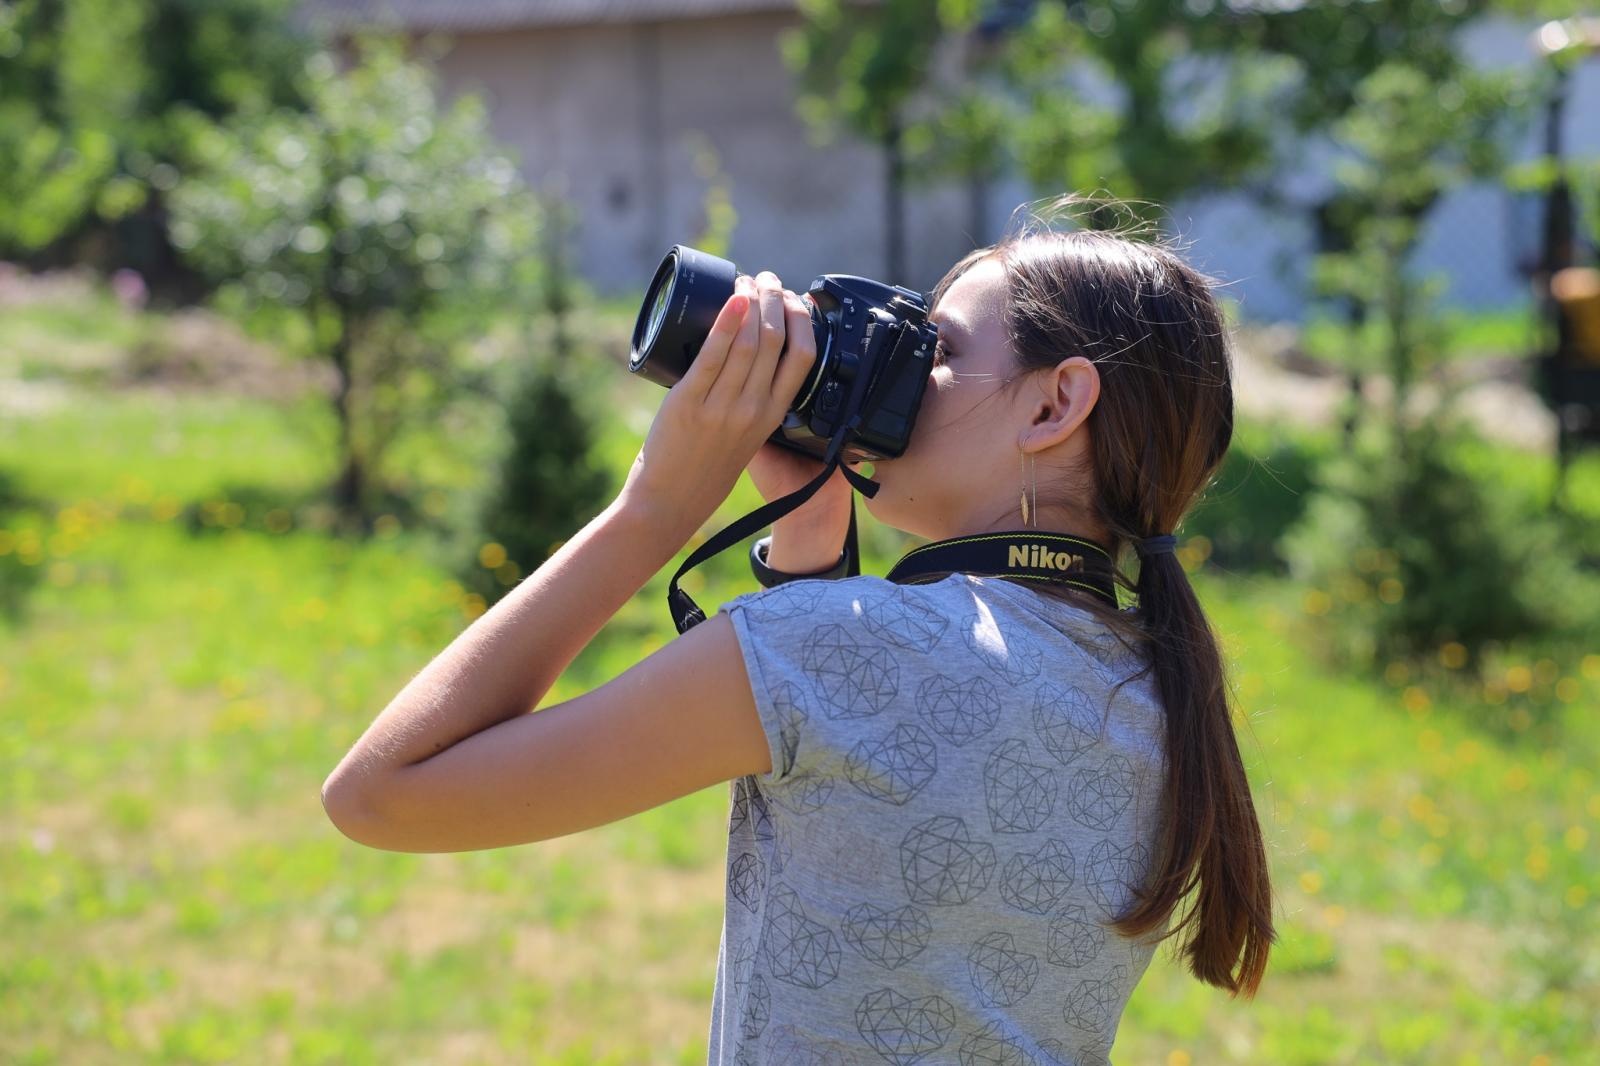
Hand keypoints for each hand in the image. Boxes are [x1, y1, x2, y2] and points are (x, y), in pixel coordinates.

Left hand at [616, 270, 818, 542]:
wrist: (671, 501)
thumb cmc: (706, 468)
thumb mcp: (747, 438)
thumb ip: (753, 404)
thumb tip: (746, 356)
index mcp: (773, 415)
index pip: (804, 357)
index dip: (801, 319)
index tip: (791, 298)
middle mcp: (753, 409)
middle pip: (776, 339)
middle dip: (774, 297)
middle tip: (764, 277)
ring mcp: (722, 406)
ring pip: (749, 341)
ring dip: (750, 300)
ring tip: (745, 280)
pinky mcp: (689, 402)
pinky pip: (713, 355)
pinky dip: (725, 323)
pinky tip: (731, 300)